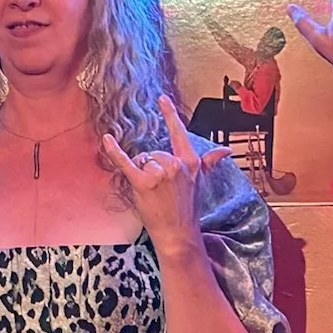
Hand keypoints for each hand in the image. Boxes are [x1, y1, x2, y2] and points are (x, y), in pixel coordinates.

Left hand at [103, 96, 231, 250]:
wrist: (179, 234)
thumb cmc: (189, 208)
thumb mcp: (202, 182)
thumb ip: (211, 162)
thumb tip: (225, 151)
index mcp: (191, 161)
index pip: (178, 132)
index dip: (170, 114)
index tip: (162, 98)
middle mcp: (176, 164)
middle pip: (153, 152)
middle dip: (151, 167)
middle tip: (159, 190)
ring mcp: (159, 173)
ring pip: (141, 160)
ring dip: (141, 174)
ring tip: (152, 193)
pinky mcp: (143, 183)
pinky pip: (125, 162)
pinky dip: (114, 151)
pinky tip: (107, 139)